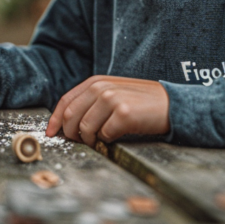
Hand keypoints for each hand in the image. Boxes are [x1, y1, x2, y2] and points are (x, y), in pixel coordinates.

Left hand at [45, 76, 168, 146]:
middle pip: (71, 117)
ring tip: (102, 138)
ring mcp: (112, 99)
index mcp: (95, 82)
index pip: (65, 101)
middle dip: (71, 134)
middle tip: (81, 141)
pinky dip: (108, 140)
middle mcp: (101, 88)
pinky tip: (119, 134)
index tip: (51, 133)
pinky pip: (105, 135)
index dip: (55, 120)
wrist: (172, 104)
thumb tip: (67, 122)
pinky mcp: (124, 114)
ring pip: (85, 128)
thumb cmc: (141, 102)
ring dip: (91, 139)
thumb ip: (91, 101)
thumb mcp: (113, 93)